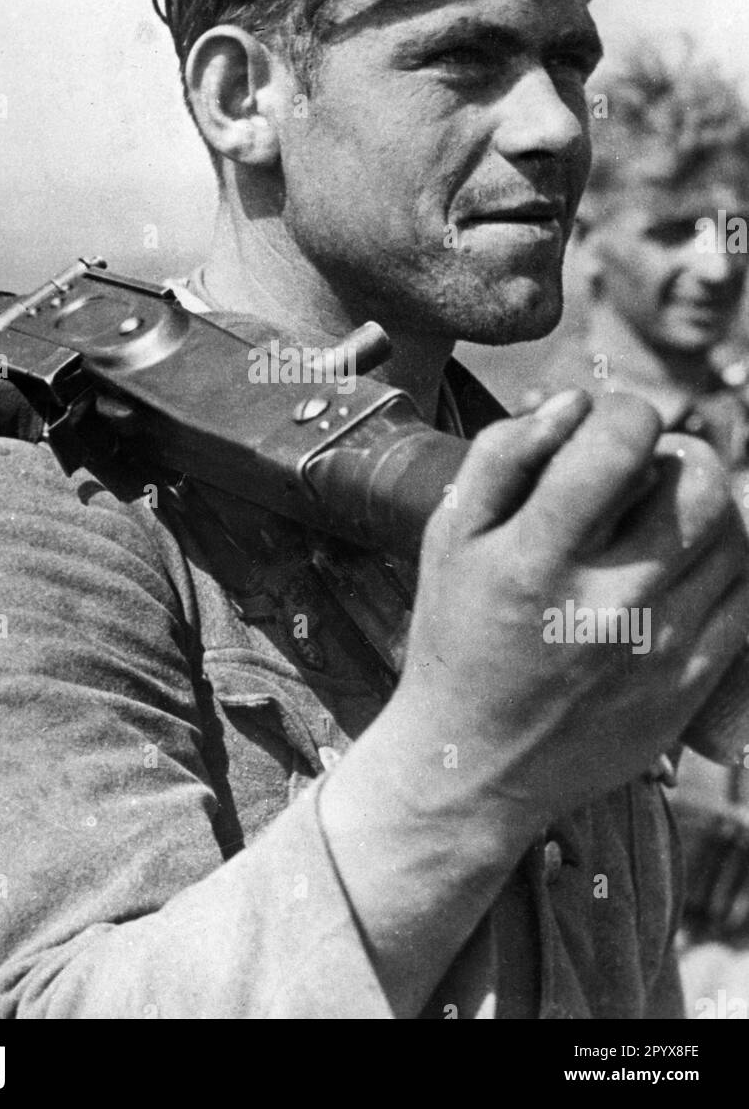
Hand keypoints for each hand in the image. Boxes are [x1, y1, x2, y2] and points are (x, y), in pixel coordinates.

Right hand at [391, 388, 748, 829]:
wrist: (473, 766)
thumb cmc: (457, 638)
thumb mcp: (448, 537)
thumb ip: (503, 455)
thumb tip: (575, 403)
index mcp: (536, 560)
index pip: (620, 444)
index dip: (623, 413)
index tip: (606, 429)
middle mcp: (608, 605)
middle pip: (702, 483)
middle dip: (679, 456)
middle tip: (645, 473)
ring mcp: (661, 650)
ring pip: (734, 536)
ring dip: (703, 509)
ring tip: (659, 523)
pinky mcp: (692, 685)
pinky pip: (746, 597)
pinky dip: (722, 566)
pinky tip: (679, 571)